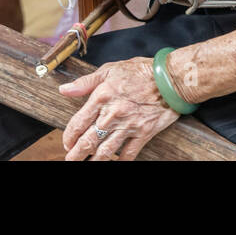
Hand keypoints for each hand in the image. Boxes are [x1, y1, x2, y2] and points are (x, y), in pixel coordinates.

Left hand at [58, 59, 179, 160]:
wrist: (170, 78)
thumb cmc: (141, 71)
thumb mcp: (110, 69)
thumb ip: (86, 82)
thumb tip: (64, 89)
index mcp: (101, 97)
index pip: (79, 122)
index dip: (69, 136)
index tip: (67, 142)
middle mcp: (113, 114)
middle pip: (89, 140)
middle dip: (76, 154)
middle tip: (70, 159)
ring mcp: (128, 126)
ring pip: (106, 151)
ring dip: (94, 161)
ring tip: (87, 165)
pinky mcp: (143, 133)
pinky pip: (128, 154)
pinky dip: (119, 161)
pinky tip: (114, 163)